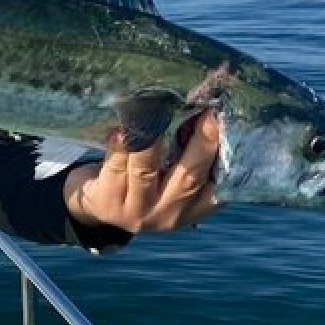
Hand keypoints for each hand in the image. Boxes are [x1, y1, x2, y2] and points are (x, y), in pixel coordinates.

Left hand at [63, 110, 220, 233]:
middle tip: (209, 116)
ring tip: (154, 112)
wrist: (92, 209)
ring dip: (150, 140)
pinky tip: (120, 129)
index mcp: (191, 208)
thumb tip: (211, 113)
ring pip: (145, 170)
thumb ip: (189, 160)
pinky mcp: (107, 201)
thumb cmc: (139, 183)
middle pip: (188, 177)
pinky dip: (118, 145)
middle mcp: (167, 212)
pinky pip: (114, 167)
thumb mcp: (170, 181)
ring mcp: (136, 209)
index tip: (231, 125)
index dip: (226, 157)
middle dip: (201, 145)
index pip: (217, 187)